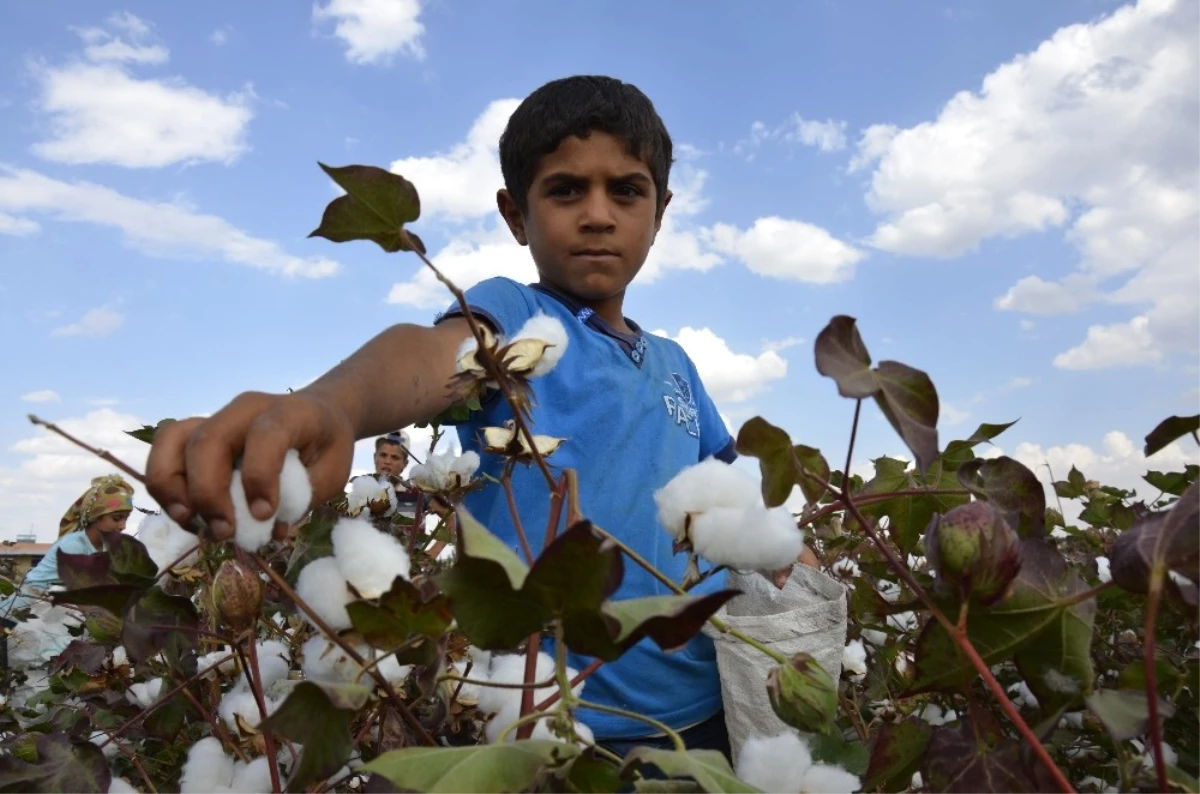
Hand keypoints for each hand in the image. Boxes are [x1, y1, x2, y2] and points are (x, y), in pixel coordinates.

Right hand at [145, 391, 355, 540]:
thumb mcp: (332, 472)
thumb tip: (268, 530)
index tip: (265, 514)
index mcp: (289, 413)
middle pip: (208, 440)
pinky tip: (189, 516)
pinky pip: (165, 451)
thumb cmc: (326, 447)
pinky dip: (166, 486)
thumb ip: (303, 496)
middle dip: (208, 493)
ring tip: (194, 524)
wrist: (317, 416)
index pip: (266, 435)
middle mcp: (245, 409)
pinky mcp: (196, 433)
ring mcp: (216, 417)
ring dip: (173, 489)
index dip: (260, 476)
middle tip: (224, 532)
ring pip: (172, 441)